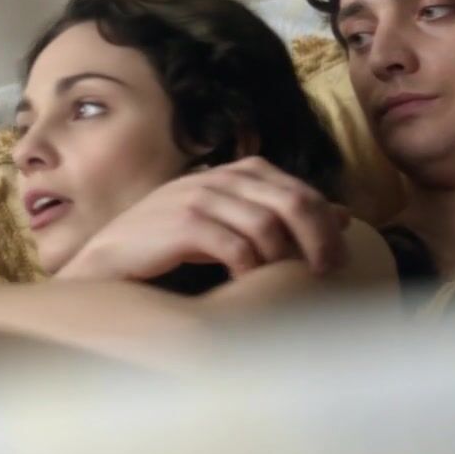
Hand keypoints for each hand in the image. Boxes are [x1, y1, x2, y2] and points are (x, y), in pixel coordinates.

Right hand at [57, 156, 349, 281]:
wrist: (110, 257)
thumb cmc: (173, 242)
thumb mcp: (230, 222)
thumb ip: (279, 215)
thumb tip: (344, 214)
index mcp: (238, 172)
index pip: (299, 189)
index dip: (327, 223)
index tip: (341, 257)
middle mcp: (221, 178)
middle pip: (291, 201)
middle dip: (318, 237)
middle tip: (328, 271)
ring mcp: (199, 197)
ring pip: (266, 223)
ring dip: (284, 256)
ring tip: (286, 279)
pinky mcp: (181, 224)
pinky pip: (232, 244)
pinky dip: (248, 265)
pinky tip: (248, 281)